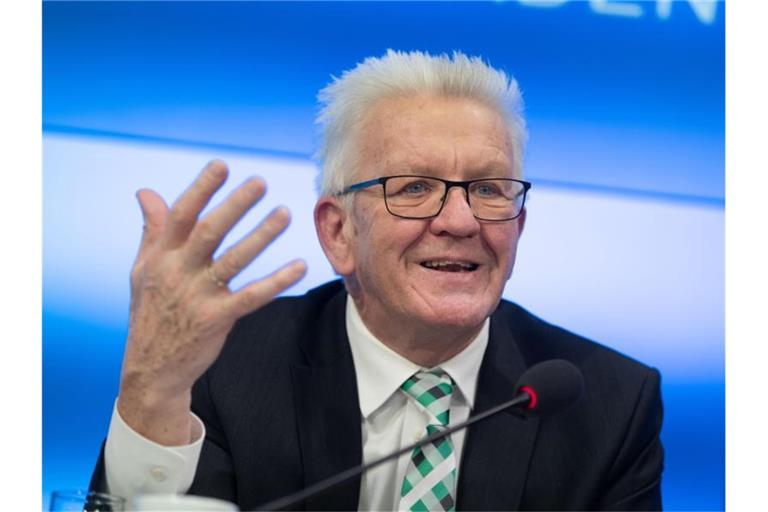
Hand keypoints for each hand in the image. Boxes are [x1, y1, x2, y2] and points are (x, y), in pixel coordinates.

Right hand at [117, 160, 306, 443]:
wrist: (151, 369)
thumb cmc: (151, 312)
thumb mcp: (144, 270)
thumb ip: (151, 230)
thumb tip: (146, 192)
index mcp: (160, 257)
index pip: (180, 215)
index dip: (201, 189)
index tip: (222, 165)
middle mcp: (178, 273)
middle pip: (209, 231)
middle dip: (235, 205)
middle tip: (260, 182)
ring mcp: (198, 297)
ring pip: (234, 260)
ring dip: (261, 235)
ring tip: (285, 213)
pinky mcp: (217, 319)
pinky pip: (252, 297)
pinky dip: (277, 281)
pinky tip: (299, 266)